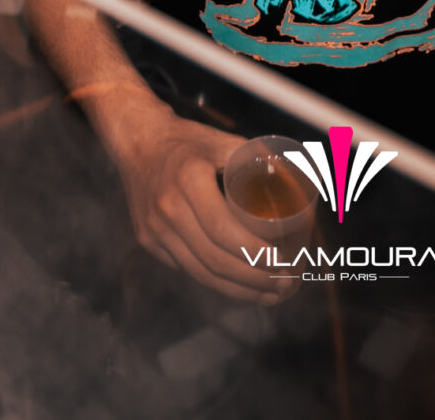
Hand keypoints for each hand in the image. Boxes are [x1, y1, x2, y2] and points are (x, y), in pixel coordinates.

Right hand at [109, 107, 290, 301]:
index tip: (281, 262)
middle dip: (253, 279)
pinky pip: (186, 269)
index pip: (223, 230)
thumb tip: (296, 176)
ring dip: (237, 290)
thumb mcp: (221, 140)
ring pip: (200, 273)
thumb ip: (256, 157)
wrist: (138, 144)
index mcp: (188, 181)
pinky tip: (238, 287)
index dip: (254, 253)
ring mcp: (154, 230)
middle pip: (214, 259)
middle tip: (283, 284)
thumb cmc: (186, 141)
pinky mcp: (148, 242)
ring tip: (268, 295)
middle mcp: (167, 210)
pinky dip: (215, 282)